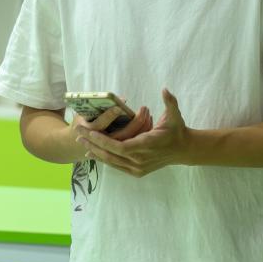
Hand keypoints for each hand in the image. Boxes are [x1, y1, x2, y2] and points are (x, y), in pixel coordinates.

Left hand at [75, 88, 189, 177]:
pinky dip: (104, 159)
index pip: (121, 146)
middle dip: (93, 144)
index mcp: (147, 146)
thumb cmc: (177, 130)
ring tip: (81, 142)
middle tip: (78, 134)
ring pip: (112, 162)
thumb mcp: (175, 115)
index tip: (91, 132)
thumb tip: (164, 89)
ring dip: (95, 152)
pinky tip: (93, 153)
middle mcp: (141, 160)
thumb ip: (170, 102)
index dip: (105, 141)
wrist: (183, 150)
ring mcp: (138, 168)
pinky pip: (116, 166)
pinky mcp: (137, 172)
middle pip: (111, 155)